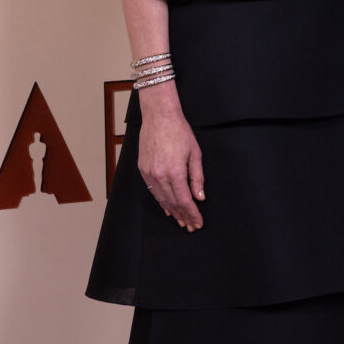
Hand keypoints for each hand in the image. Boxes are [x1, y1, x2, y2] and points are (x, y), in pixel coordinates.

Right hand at [137, 91, 205, 230]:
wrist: (159, 116)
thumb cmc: (179, 131)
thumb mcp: (195, 153)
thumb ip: (197, 177)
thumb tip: (200, 197)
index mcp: (175, 172)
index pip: (185, 201)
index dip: (192, 214)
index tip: (198, 223)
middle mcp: (159, 176)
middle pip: (172, 203)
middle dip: (183, 216)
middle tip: (190, 226)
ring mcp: (149, 173)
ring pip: (161, 199)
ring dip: (172, 212)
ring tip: (180, 220)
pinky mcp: (143, 169)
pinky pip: (152, 191)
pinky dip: (160, 201)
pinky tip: (167, 208)